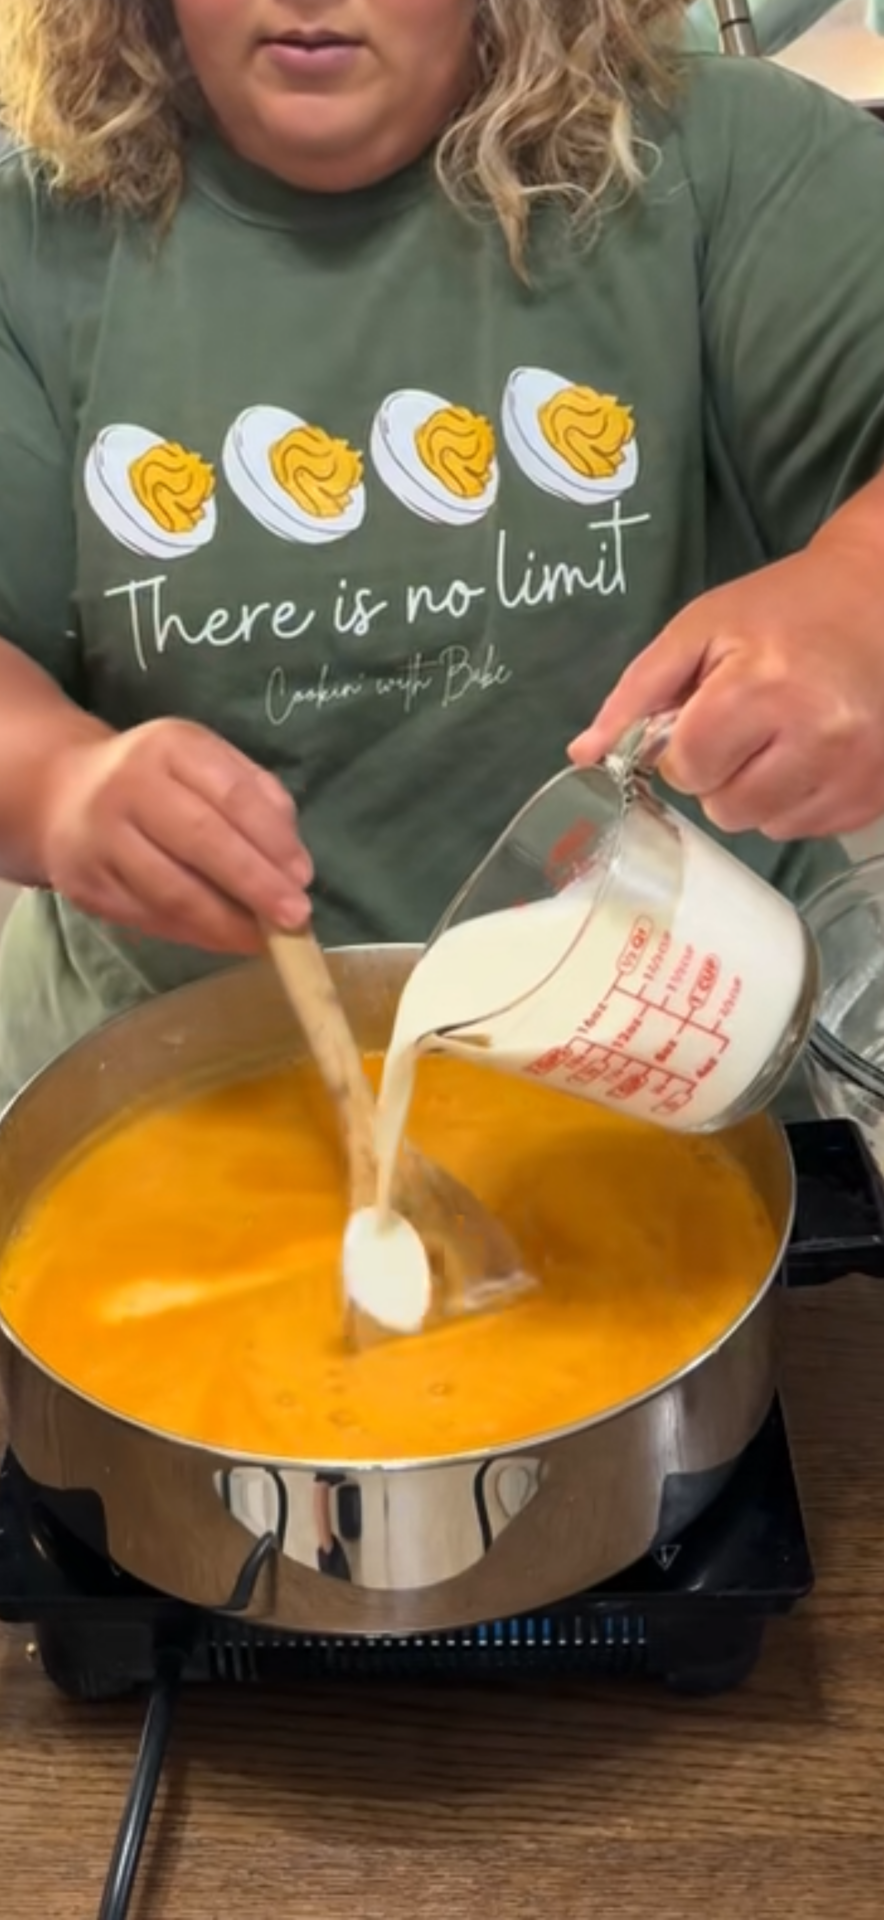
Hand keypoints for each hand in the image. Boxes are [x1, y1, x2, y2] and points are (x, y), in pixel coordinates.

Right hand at [36, 718, 312, 951]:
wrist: (63, 792)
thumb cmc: (159, 780)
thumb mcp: (207, 764)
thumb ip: (257, 798)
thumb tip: (293, 861)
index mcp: (171, 746)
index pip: (230, 793)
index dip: (270, 838)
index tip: (304, 876)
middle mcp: (129, 786)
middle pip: (200, 838)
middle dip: (254, 883)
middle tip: (295, 917)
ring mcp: (101, 837)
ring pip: (171, 888)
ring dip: (226, 921)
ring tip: (265, 939)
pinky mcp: (86, 884)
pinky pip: (149, 916)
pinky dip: (195, 933)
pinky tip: (227, 940)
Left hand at [568, 539, 883, 839]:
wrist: (880, 598)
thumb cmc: (784, 610)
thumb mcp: (701, 630)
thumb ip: (638, 693)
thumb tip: (584, 755)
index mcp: (763, 687)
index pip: (689, 767)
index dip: (683, 750)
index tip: (705, 717)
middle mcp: (817, 735)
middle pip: (726, 808)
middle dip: (719, 775)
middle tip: (744, 728)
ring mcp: (853, 770)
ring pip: (766, 827)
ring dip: (757, 793)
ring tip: (780, 739)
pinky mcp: (874, 793)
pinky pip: (808, 828)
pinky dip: (796, 801)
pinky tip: (810, 754)